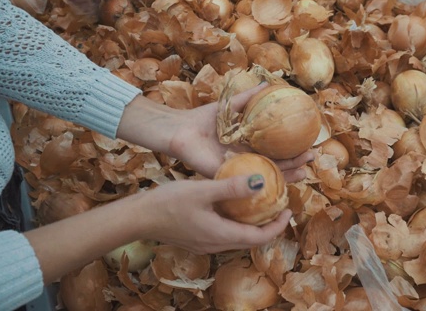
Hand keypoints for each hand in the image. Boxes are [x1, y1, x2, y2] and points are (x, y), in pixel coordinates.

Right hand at [137, 174, 292, 253]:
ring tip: (260, 202)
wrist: (138, 217)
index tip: (288, 209)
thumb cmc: (167, 203)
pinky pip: (226, 232)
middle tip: (278, 204)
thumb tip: (261, 181)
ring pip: (238, 236)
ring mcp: (206, 243)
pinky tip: (234, 204)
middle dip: (268, 224)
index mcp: (221, 236)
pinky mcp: (198, 238)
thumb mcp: (202, 190)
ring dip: (253, 223)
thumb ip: (231, 187)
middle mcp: (216, 244)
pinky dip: (237, 221)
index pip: (260, 238)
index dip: (278, 226)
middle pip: (251, 239)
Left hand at [167, 83, 313, 178]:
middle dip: (297, 164)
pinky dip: (264, 182)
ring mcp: (238, 170)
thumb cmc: (204, 119)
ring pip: (267, 176)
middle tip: (312, 158)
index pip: (277, 150)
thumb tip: (267, 83)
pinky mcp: (228, 177)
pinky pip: (247, 182)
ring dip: (287, 175)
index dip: (295, 149)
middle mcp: (247, 160)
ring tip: (304, 171)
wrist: (182, 130)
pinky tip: (280, 180)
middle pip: (277, 166)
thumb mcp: (232, 105)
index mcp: (250, 145)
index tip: (311, 144)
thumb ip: (249, 96)